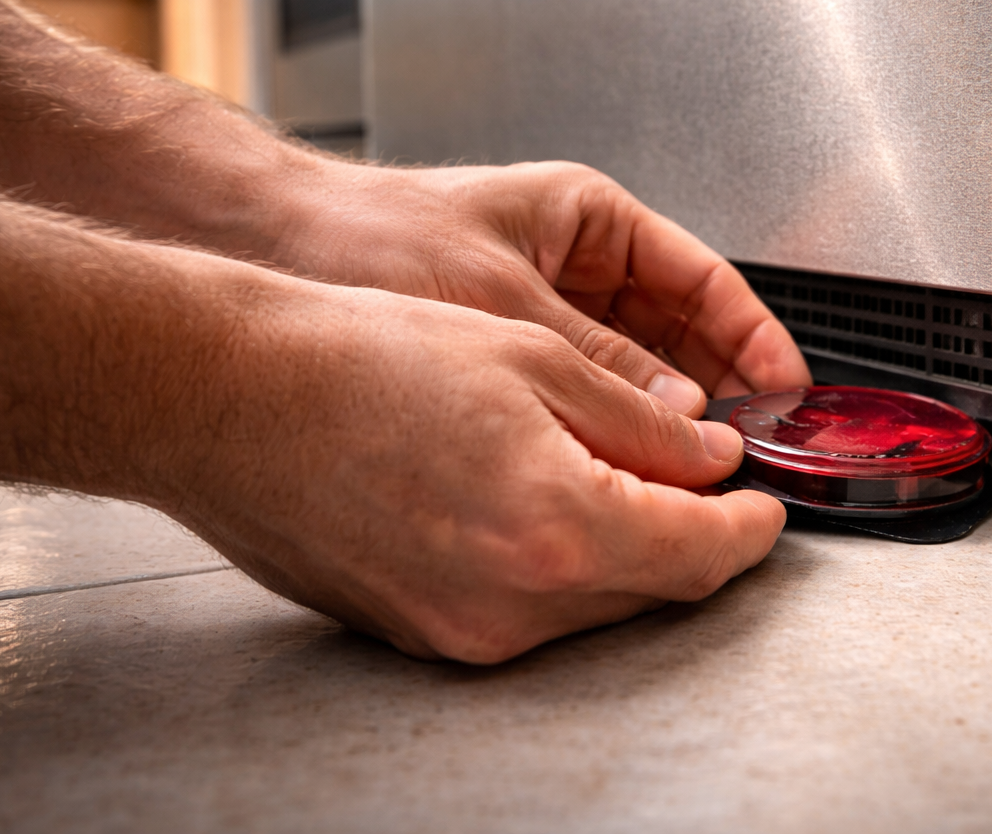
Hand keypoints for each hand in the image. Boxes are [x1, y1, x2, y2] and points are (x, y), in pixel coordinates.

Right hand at [163, 277, 784, 662]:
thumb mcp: (532, 359)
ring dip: (625, 551)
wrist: (228, 398)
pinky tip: (539, 503)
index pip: (702, 553)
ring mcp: (461, 630)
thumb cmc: (360, 359)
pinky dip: (559, 565)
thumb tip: (707, 459)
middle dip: (693, 537)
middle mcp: (512, 603)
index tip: (764, 505)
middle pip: (653, 589)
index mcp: (557, 527)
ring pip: (593, 606)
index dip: (749, 527)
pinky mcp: (421, 633)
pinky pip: (526, 612)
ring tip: (613, 476)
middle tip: (701, 482)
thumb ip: (641, 422)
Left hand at [270, 160, 811, 413]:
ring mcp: (548, 310)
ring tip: (702, 466)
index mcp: (589, 218)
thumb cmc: (370, 234)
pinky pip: (587, 396)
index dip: (755, 336)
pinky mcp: (514, 356)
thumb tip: (681, 421)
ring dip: (670, 416)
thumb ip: (598, 362)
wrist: (268, 249)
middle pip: (681, 331)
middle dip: (721, 387)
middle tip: (756, 445)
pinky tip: (627, 468)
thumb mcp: (501, 299)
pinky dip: (612, 429)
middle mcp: (577, 264)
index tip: (789, 389)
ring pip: (638, 370)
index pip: (703, 280)